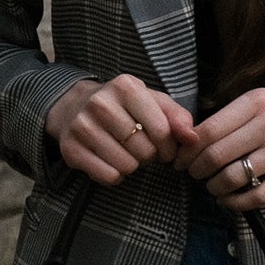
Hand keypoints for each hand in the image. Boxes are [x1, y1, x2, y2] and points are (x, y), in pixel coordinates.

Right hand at [45, 74, 198, 184]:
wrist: (73, 107)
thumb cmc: (123, 107)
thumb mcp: (151, 102)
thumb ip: (177, 117)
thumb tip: (193, 138)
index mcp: (125, 87)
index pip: (162, 130)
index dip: (170, 147)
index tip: (166, 148)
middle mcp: (100, 103)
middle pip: (145, 151)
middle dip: (150, 156)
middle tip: (142, 149)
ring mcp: (82, 126)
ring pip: (127, 166)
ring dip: (133, 166)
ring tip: (127, 153)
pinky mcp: (70, 149)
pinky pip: (108, 176)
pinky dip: (115, 175)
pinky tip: (111, 161)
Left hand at [170, 84, 264, 210]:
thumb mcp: (264, 98)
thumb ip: (233, 116)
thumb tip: (195, 138)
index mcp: (255, 102)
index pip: (208, 130)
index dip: (188, 150)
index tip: (179, 158)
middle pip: (215, 156)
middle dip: (196, 170)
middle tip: (192, 174)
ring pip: (232, 178)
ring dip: (214, 188)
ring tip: (211, 187)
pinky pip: (257, 196)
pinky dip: (236, 203)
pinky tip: (229, 200)